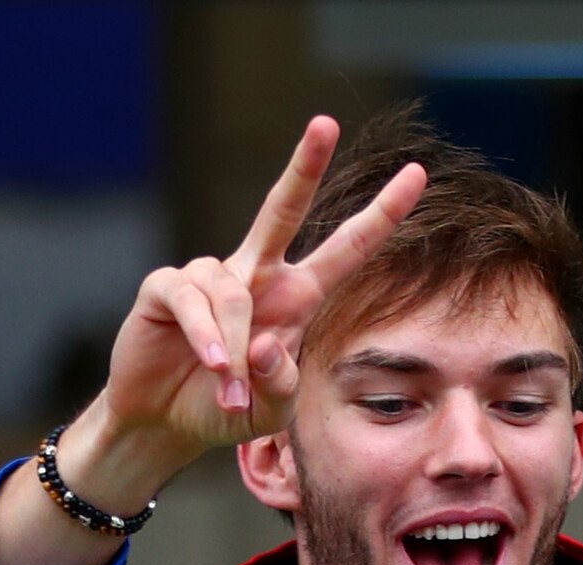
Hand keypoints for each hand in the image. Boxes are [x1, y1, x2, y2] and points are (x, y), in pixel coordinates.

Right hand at [85, 118, 427, 484]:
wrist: (166, 422)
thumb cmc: (227, 409)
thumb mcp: (272, 410)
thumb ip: (281, 384)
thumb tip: (267, 344)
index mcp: (296, 297)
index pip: (346, 248)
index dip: (380, 215)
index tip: (417, 176)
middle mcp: (257, 275)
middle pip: (282, 209)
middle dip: (304, 166)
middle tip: (325, 123)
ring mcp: (210, 276)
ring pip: (233, 295)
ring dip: (235, 351)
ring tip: (231, 392)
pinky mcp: (167, 288)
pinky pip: (194, 303)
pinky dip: (206, 338)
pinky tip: (214, 366)